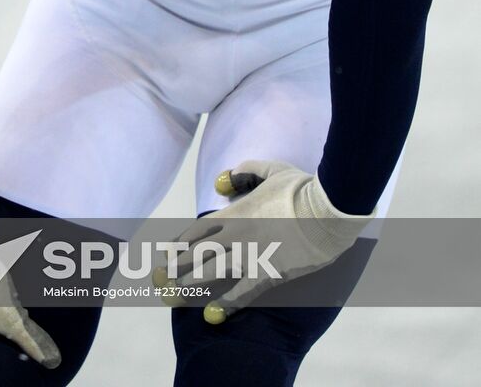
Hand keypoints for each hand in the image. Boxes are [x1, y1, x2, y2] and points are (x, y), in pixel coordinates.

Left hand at [160, 159, 374, 323]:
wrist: (326, 210)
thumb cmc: (299, 187)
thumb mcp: (269, 170)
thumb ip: (244, 172)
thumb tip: (223, 180)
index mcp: (233, 213)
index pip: (195, 232)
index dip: (178, 245)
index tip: (165, 256)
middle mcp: (235, 236)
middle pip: (196, 255)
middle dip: (176, 269)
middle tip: (160, 281)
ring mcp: (249, 256)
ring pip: (211, 274)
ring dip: (190, 287)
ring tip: (174, 298)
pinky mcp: (268, 274)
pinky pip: (241, 293)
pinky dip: (225, 305)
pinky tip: (212, 314)